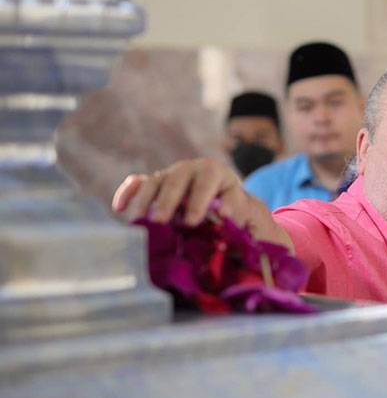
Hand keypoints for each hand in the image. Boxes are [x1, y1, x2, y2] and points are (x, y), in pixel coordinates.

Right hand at [111, 158, 292, 250]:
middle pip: (182, 177)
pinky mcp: (157, 187)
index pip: (214, 181)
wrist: (234, 215)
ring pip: (158, 180)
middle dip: (174, 198)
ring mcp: (174, 177)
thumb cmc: (246, 224)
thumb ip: (249, 225)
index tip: (197, 219)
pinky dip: (129, 192)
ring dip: (148, 199)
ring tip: (143, 222)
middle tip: (166, 220)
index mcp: (224, 177)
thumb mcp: (255, 225)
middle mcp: (196, 172)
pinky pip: (139, 184)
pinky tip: (121, 210)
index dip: (205, 198)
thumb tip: (233, 223)